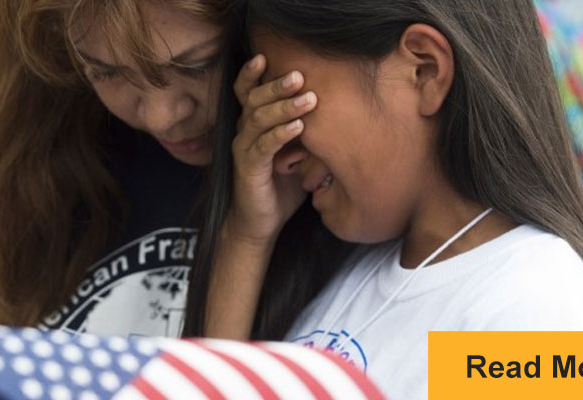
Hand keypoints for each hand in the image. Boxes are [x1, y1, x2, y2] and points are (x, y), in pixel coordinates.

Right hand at [226, 54, 315, 244]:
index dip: (252, 74)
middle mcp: (245, 132)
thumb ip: (310, 135)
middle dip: (277, 86)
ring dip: (284, 107)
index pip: (248, 92)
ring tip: (308, 99)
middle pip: (255, 100)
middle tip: (299, 75)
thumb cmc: (281, 186)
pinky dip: (281, 134)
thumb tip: (338, 115)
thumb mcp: (299, 155)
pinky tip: (298, 126)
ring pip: (259, 120)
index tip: (266, 55)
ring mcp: (244, 149)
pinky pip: (263, 146)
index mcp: (254, 125)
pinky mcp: (248, 169)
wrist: (260, 222)